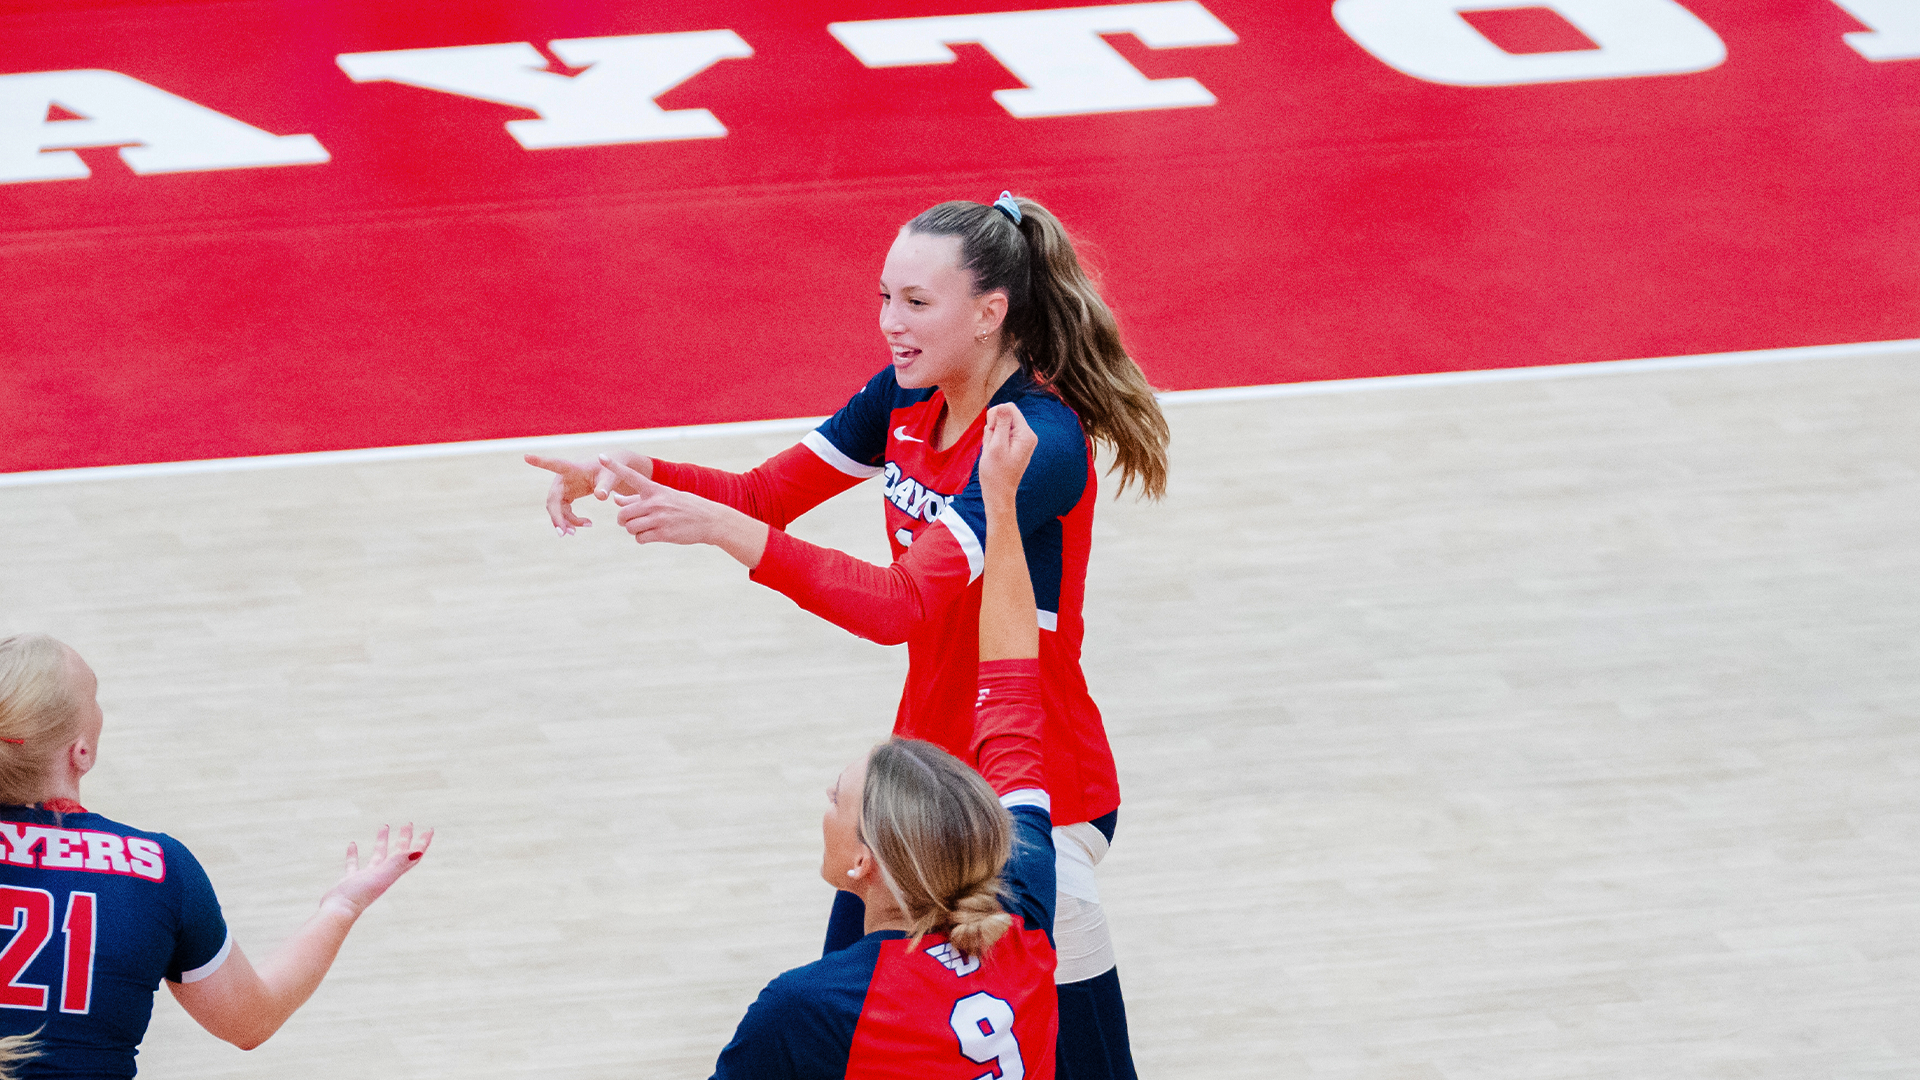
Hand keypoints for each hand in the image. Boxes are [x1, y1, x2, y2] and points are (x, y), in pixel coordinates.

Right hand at [319, 823, 432, 919]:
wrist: (339, 912)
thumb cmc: (361, 894)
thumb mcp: (381, 875)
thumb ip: (399, 862)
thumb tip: (419, 852)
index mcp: (393, 873)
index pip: (413, 856)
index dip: (422, 843)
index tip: (430, 829)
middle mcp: (382, 876)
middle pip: (398, 854)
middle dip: (404, 838)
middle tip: (409, 823)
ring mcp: (366, 878)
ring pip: (377, 856)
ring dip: (382, 841)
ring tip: (384, 826)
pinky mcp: (350, 881)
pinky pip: (354, 864)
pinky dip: (354, 854)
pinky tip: (352, 844)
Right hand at [524, 451, 653, 533]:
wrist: (609, 475)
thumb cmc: (610, 471)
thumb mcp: (611, 477)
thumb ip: (605, 486)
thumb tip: (601, 497)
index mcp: (572, 469)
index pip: (554, 464)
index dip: (540, 461)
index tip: (526, 456)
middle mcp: (563, 479)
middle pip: (553, 499)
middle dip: (556, 516)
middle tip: (562, 533)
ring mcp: (562, 489)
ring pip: (557, 509)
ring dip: (565, 522)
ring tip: (578, 531)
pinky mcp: (566, 496)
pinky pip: (563, 512)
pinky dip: (571, 521)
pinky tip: (587, 524)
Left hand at [604, 456, 723, 544]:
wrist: (710, 520)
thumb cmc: (684, 507)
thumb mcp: (664, 496)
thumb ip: (637, 498)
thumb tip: (616, 499)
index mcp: (655, 489)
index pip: (631, 476)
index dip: (615, 467)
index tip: (601, 457)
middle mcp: (655, 502)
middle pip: (622, 514)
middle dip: (624, 520)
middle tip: (632, 521)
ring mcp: (659, 518)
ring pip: (630, 527)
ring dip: (634, 530)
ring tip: (646, 528)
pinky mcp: (663, 533)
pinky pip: (640, 538)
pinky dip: (642, 538)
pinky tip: (652, 535)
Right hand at [979, 403, 1036, 505]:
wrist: (999, 494)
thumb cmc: (996, 473)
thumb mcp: (996, 446)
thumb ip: (1002, 424)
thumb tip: (1003, 406)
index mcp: (1026, 434)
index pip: (1008, 408)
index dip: (995, 416)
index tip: (992, 432)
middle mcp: (1027, 435)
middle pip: (1005, 415)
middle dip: (994, 427)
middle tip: (992, 445)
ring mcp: (1022, 440)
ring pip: (1001, 425)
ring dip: (993, 436)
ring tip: (993, 452)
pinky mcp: (1015, 445)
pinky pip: (1001, 434)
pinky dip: (994, 441)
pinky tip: (994, 454)